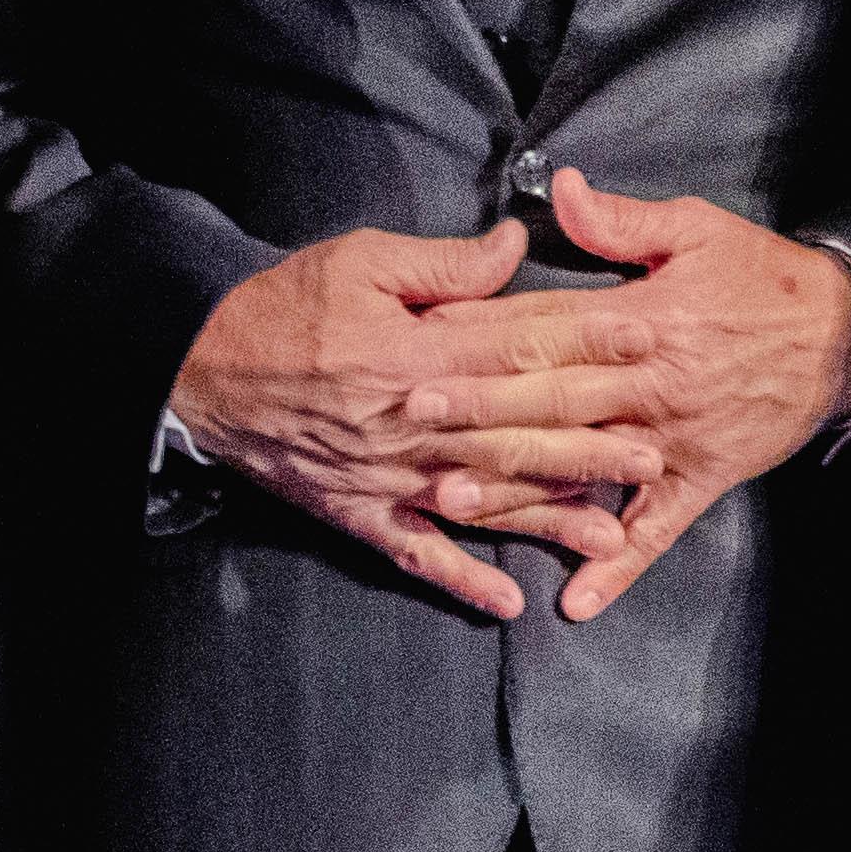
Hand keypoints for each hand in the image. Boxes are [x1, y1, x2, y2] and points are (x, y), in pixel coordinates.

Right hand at [170, 224, 679, 621]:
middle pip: (517, 433)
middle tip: (654, 451)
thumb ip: (443, 265)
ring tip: (610, 532)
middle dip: (590, 442)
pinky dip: (460, 580)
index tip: (646, 343)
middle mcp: (411, 424)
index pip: (521, 350)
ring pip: (482, 499)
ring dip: (547, 517)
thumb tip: (516, 248)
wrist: (196, 372)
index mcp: (416, 356)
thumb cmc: (281, 307)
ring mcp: (386, 476)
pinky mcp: (358, 512)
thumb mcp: (359, 261)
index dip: (589, 345)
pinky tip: (507, 603)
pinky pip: (416, 555)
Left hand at [409, 175, 850, 626]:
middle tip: (412, 419)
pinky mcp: (700, 478)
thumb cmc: (762, 276)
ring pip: (585, 465)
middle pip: (551, 397)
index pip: (547, 326)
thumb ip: (620, 221)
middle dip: (478, 409)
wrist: (842, 338)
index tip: (422, 341)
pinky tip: (577, 600)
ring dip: (520, 488)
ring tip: (453, 502)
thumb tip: (558, 188)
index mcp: (644, 318)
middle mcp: (651, 384)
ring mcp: (673, 438)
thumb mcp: (696, 229)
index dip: (482, 334)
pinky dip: (618, 566)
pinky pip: (655, 529)